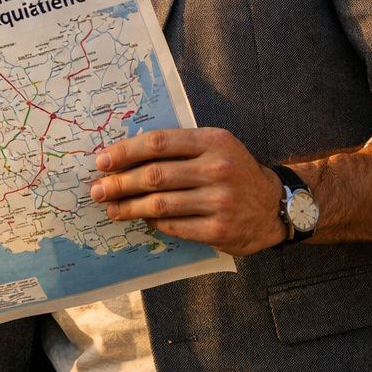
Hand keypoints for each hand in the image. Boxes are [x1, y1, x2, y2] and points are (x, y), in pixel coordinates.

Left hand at [89, 127, 284, 256]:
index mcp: (213, 141)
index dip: (125, 152)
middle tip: (97, 189)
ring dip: (129, 207)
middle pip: (155, 176)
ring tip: (111, 208)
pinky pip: (174, 225)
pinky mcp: (219, 229)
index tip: (102, 161)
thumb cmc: (233, 171)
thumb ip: (179, 148)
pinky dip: (153, 222)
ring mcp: (220, 201)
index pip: (159, 143)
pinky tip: (142, 219)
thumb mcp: (215, 147)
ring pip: (160, 203)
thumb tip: (126, 156)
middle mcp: (217, 169)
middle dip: (119, 183)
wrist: (274, 205)